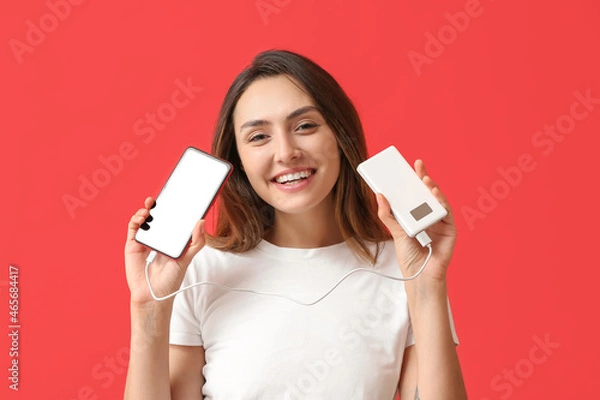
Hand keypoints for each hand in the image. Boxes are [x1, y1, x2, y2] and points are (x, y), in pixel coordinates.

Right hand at [124, 196, 205, 304]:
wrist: (154, 296)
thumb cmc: (171, 279)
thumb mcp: (187, 258)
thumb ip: (196, 241)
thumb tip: (202, 222)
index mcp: (170, 239)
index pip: (172, 219)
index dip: (173, 207)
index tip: (177, 196)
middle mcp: (158, 237)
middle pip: (157, 217)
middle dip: (158, 205)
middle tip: (161, 196)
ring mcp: (145, 241)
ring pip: (144, 220)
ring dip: (145, 210)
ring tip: (150, 206)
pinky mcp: (133, 246)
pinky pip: (133, 229)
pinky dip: (136, 220)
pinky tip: (142, 218)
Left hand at [376, 159, 456, 282]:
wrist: (419, 277)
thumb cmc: (409, 257)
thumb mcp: (396, 232)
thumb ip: (388, 215)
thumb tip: (379, 196)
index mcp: (417, 217)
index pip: (415, 195)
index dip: (413, 180)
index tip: (409, 166)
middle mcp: (430, 217)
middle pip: (427, 195)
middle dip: (423, 178)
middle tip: (418, 165)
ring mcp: (441, 223)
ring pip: (438, 201)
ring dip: (432, 189)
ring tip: (425, 179)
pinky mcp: (450, 230)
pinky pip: (447, 212)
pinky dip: (441, 202)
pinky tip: (434, 194)